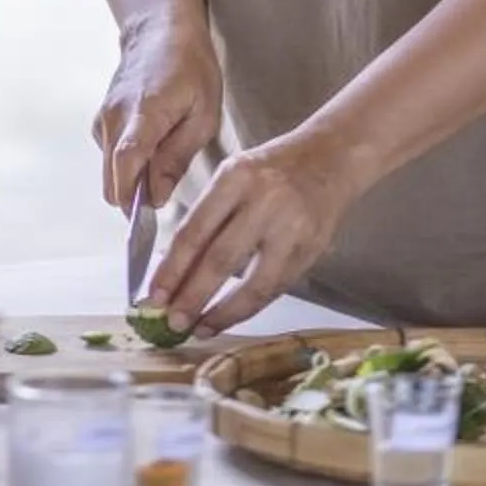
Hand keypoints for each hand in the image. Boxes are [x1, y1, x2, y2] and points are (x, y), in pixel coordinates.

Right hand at [94, 15, 221, 213]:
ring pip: (109, 172)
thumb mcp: (204, 114)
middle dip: (134, 197)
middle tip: (166, 191)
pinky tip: (151, 147)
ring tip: (163, 162)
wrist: (159, 30)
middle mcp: (114, 118)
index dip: (131, 197)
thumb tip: (156, 197)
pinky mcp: (100, 120)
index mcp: (144, 113)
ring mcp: (103, 119)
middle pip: (111, 179)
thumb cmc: (190, 68)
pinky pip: (109, 157)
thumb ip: (177, 157)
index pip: (126, 161)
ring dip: (131, 180)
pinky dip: (126, 164)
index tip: (144, 221)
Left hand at [140, 132, 360, 338]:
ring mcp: (291, 228)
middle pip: (220, 259)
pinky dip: (250, 307)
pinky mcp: (311, 250)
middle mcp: (264, 201)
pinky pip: (276, 287)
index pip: (195, 230)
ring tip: (199, 328)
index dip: (172, 268)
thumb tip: (174, 267)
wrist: (332, 157)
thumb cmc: (272, 169)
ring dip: (223, 312)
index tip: (154, 295)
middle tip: (172, 322)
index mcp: (235, 177)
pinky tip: (231, 316)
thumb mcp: (233, 176)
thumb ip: (207, 216)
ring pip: (253, 283)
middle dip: (192, 296)